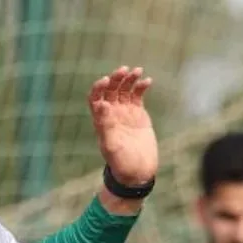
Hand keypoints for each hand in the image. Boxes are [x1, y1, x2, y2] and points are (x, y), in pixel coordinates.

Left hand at [88, 66, 157, 185]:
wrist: (138, 171)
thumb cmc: (121, 162)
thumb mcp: (111, 145)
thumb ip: (105, 125)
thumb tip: (101, 104)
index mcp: (101, 120)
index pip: (96, 98)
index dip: (99, 87)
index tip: (106, 79)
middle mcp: (111, 114)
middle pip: (111, 90)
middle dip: (116, 78)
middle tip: (124, 70)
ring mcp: (125, 113)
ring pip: (125, 90)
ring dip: (129, 79)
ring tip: (137, 71)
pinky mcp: (138, 114)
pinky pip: (138, 96)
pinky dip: (141, 87)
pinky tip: (147, 81)